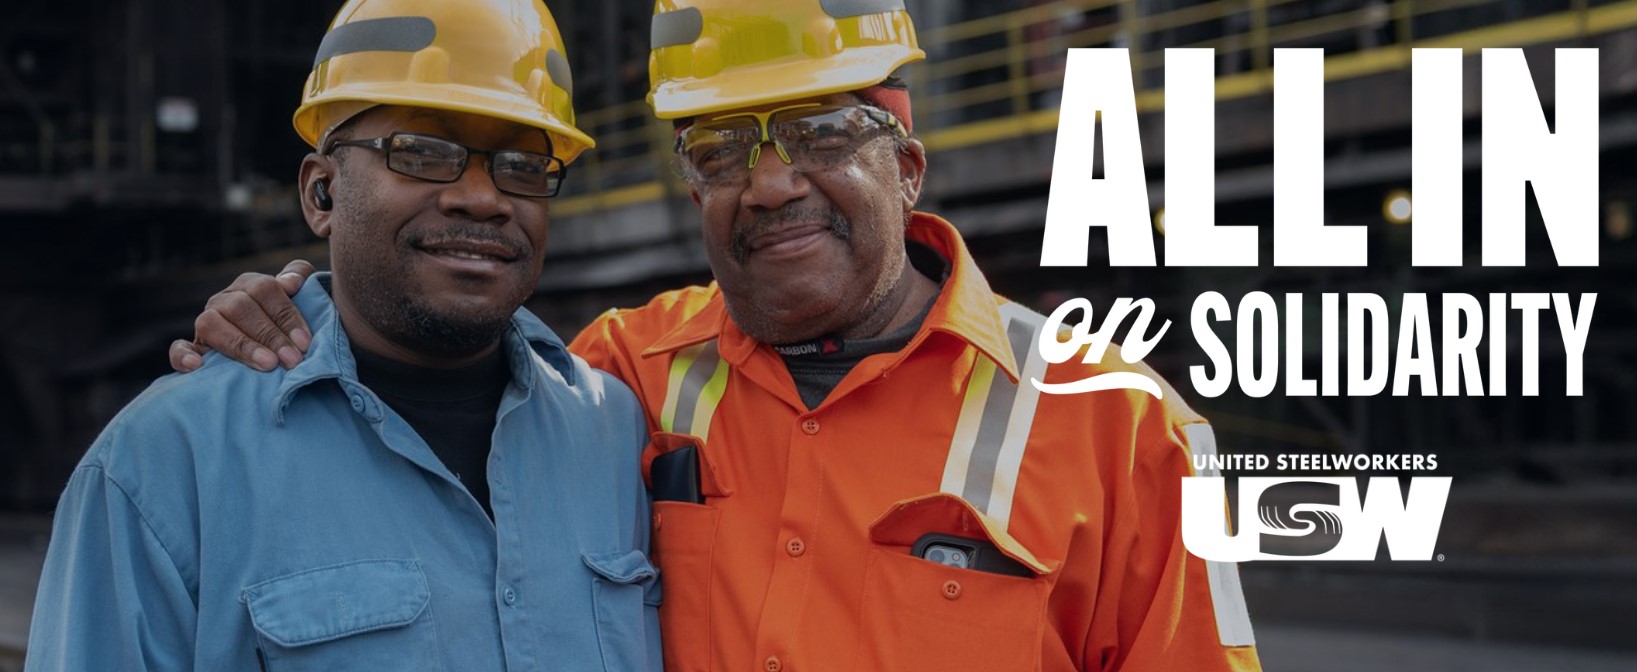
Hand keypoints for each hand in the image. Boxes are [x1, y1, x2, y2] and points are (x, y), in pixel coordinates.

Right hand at [169, 260, 316, 372]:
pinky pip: (178, 349)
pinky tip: (197, 365)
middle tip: (292, 359)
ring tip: (267, 365)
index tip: (305, 342)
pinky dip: (183, 355)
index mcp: (250, 284)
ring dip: (241, 346)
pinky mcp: (193, 349)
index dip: (286, 315)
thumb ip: (300, 277)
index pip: (265, 290)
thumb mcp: (303, 297)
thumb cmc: (293, 325)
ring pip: (212, 325)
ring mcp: (205, 323)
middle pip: (241, 307)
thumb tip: (291, 282)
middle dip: (270, 335)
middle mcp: (225, 300)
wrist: (277, 352)